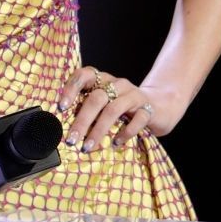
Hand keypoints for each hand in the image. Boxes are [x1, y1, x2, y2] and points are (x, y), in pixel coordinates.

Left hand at [57, 66, 185, 150]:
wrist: (159, 106)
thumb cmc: (123, 108)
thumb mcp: (104, 104)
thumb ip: (87, 109)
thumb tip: (61, 127)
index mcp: (102, 80)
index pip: (84, 75)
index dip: (71, 88)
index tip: (61, 107)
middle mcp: (117, 84)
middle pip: (96, 98)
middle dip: (82, 120)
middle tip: (71, 140)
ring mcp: (133, 95)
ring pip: (113, 109)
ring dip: (99, 130)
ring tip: (88, 147)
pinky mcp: (148, 108)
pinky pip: (137, 120)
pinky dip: (125, 133)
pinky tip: (116, 144)